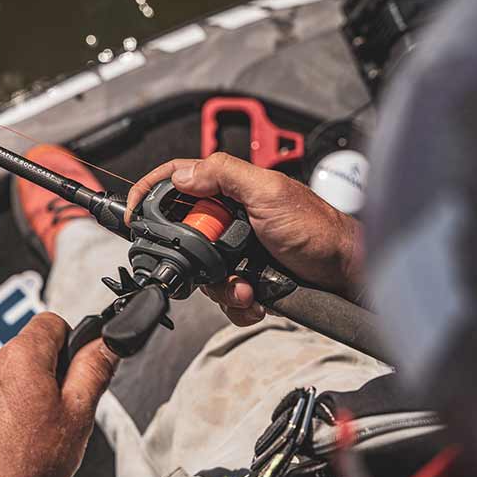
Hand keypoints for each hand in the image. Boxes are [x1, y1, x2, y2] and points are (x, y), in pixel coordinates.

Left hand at [0, 312, 118, 476]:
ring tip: (22, 435)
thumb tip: (106, 343)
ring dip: (8, 397)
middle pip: (21, 354)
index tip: (72, 366)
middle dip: (38, 375)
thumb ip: (94, 370)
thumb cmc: (25, 464)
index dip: (68, 342)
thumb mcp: (78, 415)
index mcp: (21, 358)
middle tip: (52, 412)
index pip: (50, 323)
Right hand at [126, 153, 364, 325]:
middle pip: (183, 235)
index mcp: (230, 188)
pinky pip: (222, 292)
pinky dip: (236, 302)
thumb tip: (182, 175)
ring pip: (202, 271)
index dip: (150, 192)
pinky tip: (256, 298)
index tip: (133, 216)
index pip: (177, 180)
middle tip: (219, 268)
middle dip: (196, 260)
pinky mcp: (245, 273)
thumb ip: (225, 176)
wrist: (343, 274)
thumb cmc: (316, 229)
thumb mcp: (269, 194)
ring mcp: (236, 246)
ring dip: (221, 287)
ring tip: (248, 288)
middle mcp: (229, 215)